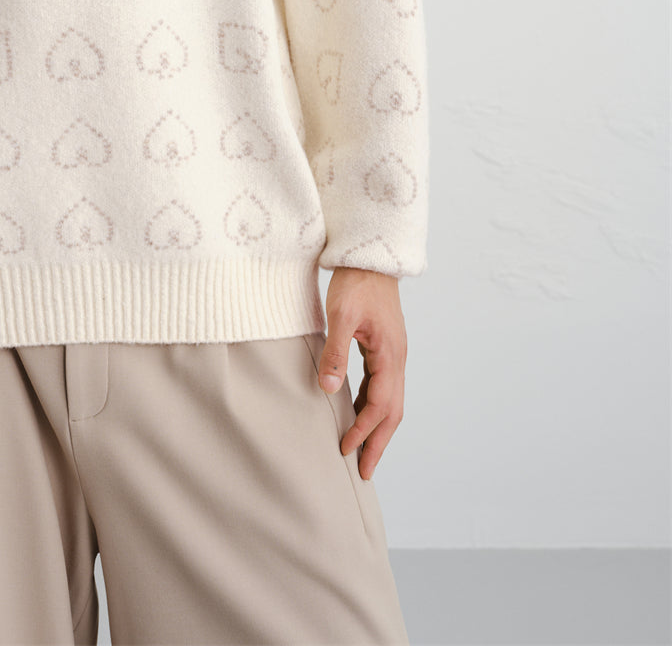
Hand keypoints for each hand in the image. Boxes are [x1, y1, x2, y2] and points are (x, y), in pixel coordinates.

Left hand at [317, 267, 405, 479]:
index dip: (363, 431)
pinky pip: (383, 386)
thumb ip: (336, 353)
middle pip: (392, 412)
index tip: (345, 452)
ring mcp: (394, 354)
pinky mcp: (386, 348)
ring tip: (362, 450)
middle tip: (364, 472)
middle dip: (378, 443)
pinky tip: (358, 412)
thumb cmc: (355, 282)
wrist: (370, 255)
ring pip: (390, 401)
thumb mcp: (341, 315)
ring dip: (377, 427)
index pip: (379, 406)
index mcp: (390, 356)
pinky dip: (374, 406)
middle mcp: (397, 360)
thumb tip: (329, 390)